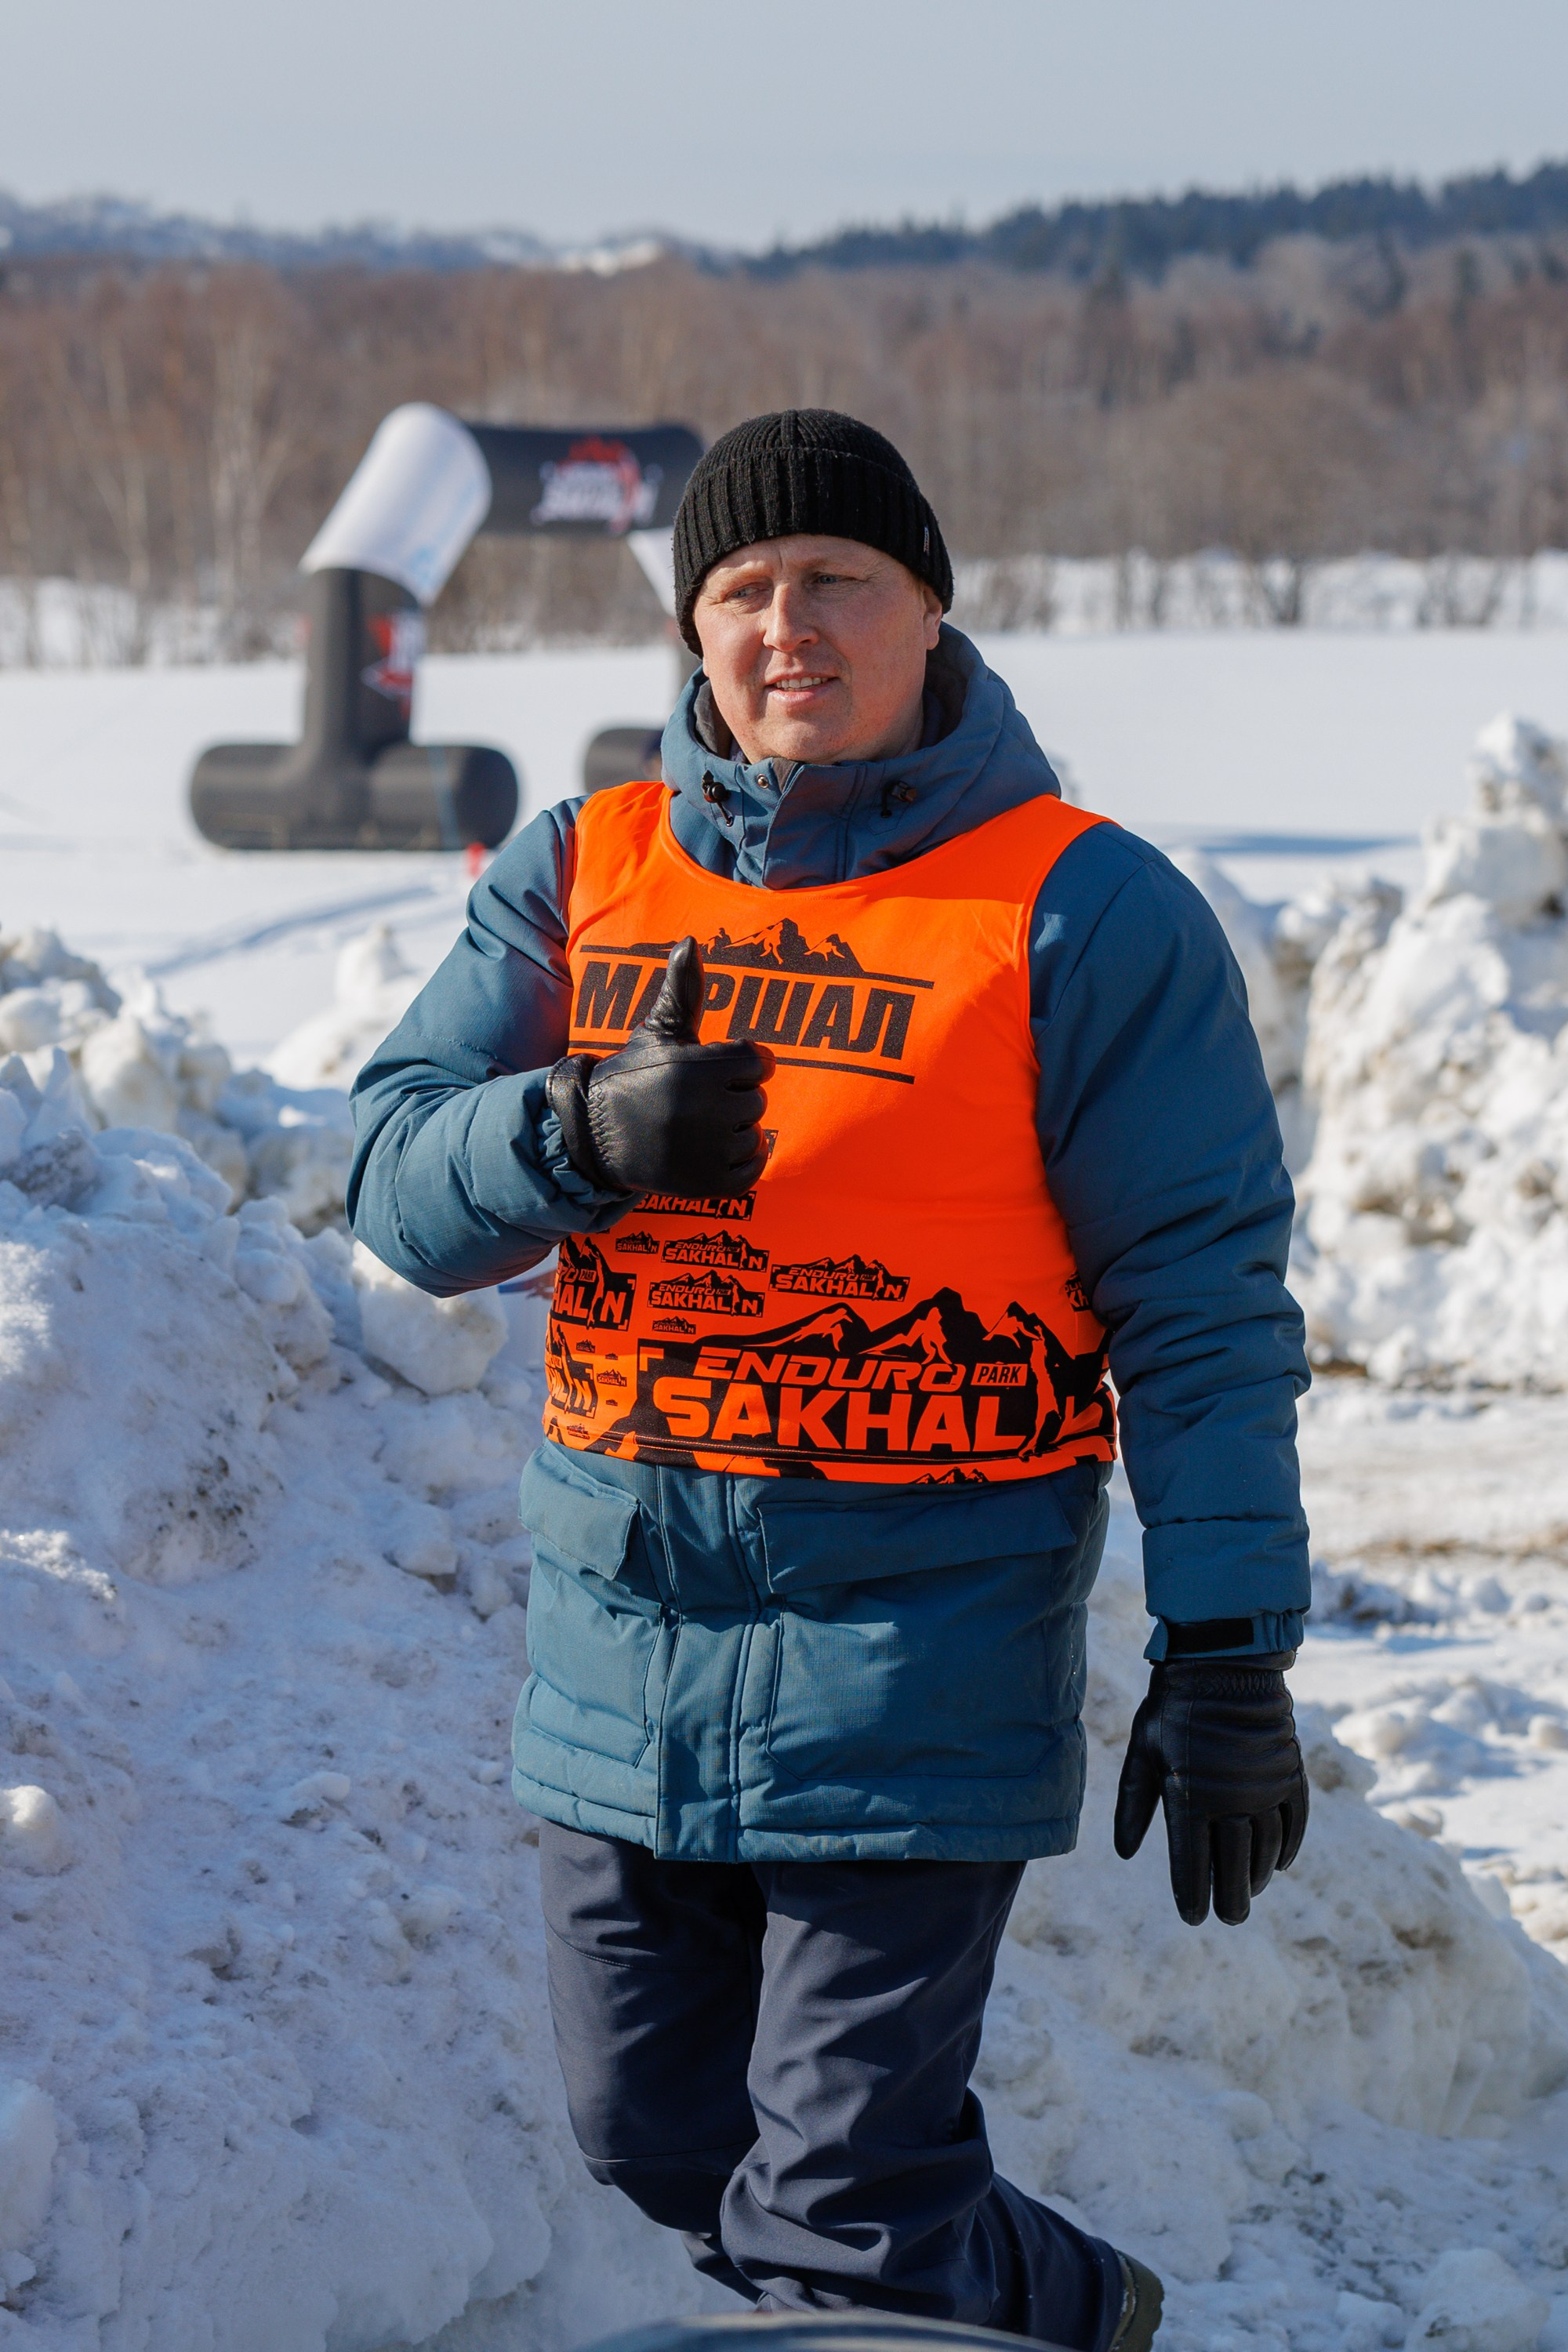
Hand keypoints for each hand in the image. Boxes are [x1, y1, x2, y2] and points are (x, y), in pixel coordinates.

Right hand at [548, 937, 771, 1198]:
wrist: (595, 1136)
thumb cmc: (633, 1078)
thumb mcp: (657, 1032)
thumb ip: (683, 989)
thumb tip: (689, 942)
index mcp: (697, 1068)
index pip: (757, 1061)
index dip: (736, 1064)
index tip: (708, 1072)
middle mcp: (704, 1110)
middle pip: (756, 1098)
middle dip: (731, 1098)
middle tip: (693, 1104)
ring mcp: (708, 1151)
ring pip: (754, 1133)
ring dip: (733, 1131)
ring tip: (694, 1128)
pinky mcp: (710, 1185)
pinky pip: (753, 1167)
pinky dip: (739, 1161)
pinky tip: (708, 1151)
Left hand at [1113, 1657, 1308, 1925]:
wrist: (1224, 1662)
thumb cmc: (1174, 1707)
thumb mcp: (1144, 1751)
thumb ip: (1134, 1804)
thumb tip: (1124, 1852)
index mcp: (1191, 1798)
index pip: (1193, 1864)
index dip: (1192, 1895)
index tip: (1193, 1918)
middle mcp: (1232, 1801)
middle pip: (1234, 1866)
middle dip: (1231, 1898)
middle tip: (1229, 1917)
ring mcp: (1265, 1789)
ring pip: (1265, 1849)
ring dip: (1258, 1876)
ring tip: (1249, 1892)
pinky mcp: (1289, 1775)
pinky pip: (1294, 1823)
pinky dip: (1288, 1847)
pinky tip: (1280, 1864)